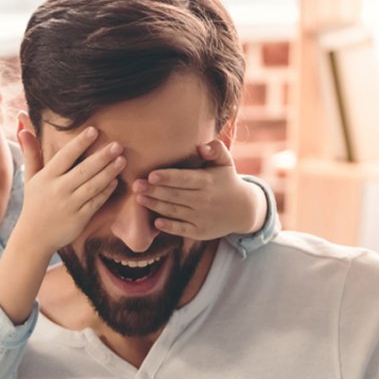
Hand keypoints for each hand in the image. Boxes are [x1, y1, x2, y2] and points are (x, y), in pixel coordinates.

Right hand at [16, 121, 124, 252]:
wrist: (34, 238)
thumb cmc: (34, 204)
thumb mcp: (30, 178)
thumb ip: (31, 153)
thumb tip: (23, 128)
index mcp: (46, 178)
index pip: (65, 156)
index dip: (80, 143)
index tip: (93, 130)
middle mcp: (58, 190)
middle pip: (83, 170)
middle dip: (101, 157)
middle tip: (117, 145)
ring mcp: (69, 205)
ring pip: (93, 186)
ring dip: (109, 172)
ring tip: (122, 160)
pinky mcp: (79, 218)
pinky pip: (96, 202)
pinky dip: (106, 191)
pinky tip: (115, 181)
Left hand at [134, 140, 266, 239]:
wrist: (243, 210)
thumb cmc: (227, 181)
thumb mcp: (226, 162)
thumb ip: (216, 149)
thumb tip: (202, 147)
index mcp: (208, 182)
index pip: (185, 179)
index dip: (168, 178)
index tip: (151, 175)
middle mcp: (205, 200)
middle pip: (175, 195)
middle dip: (154, 191)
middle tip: (136, 185)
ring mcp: (202, 218)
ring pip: (174, 211)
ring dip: (155, 206)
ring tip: (139, 198)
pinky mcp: (200, 232)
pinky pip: (181, 229)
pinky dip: (168, 227)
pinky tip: (155, 221)